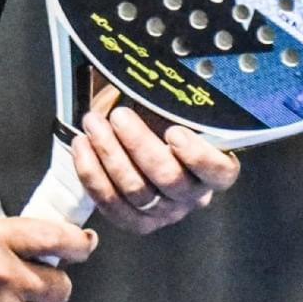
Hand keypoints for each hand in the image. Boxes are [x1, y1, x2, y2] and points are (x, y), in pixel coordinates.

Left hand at [71, 74, 240, 234]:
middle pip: (169, 179)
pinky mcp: (136, 221)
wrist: (130, 134)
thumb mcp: (170, 103)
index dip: (198, 156)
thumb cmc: (157, 116)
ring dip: (110, 154)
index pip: (220, 171)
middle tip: (119, 116)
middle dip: (139, 144)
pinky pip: (111, 205)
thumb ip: (173, 100)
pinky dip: (92, 174)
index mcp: (214, 166)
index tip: (174, 132)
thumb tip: (157, 80)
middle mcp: (193, 194)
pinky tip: (83, 146)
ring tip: (93, 124)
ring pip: (137, 191)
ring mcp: (165, 211)